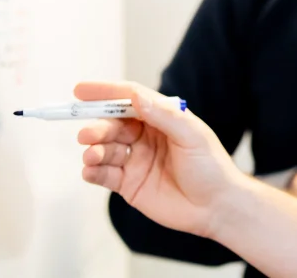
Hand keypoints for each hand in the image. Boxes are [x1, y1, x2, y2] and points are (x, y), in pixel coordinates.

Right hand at [76, 81, 245, 238]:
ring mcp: (135, 160)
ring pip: (105, 149)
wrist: (216, 207)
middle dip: (97, 127)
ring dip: (94, 150)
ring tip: (92, 155)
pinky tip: (90, 170)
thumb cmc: (211, 166)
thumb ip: (164, 115)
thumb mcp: (192, 135)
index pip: (129, 100)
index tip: (81, 90)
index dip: (105, 93)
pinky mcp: (128, 184)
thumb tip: (136, 96)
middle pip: (113, 125)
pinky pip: (103, 174)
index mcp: (162, 119)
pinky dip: (92, 170)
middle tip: (87, 134)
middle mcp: (145, 137)